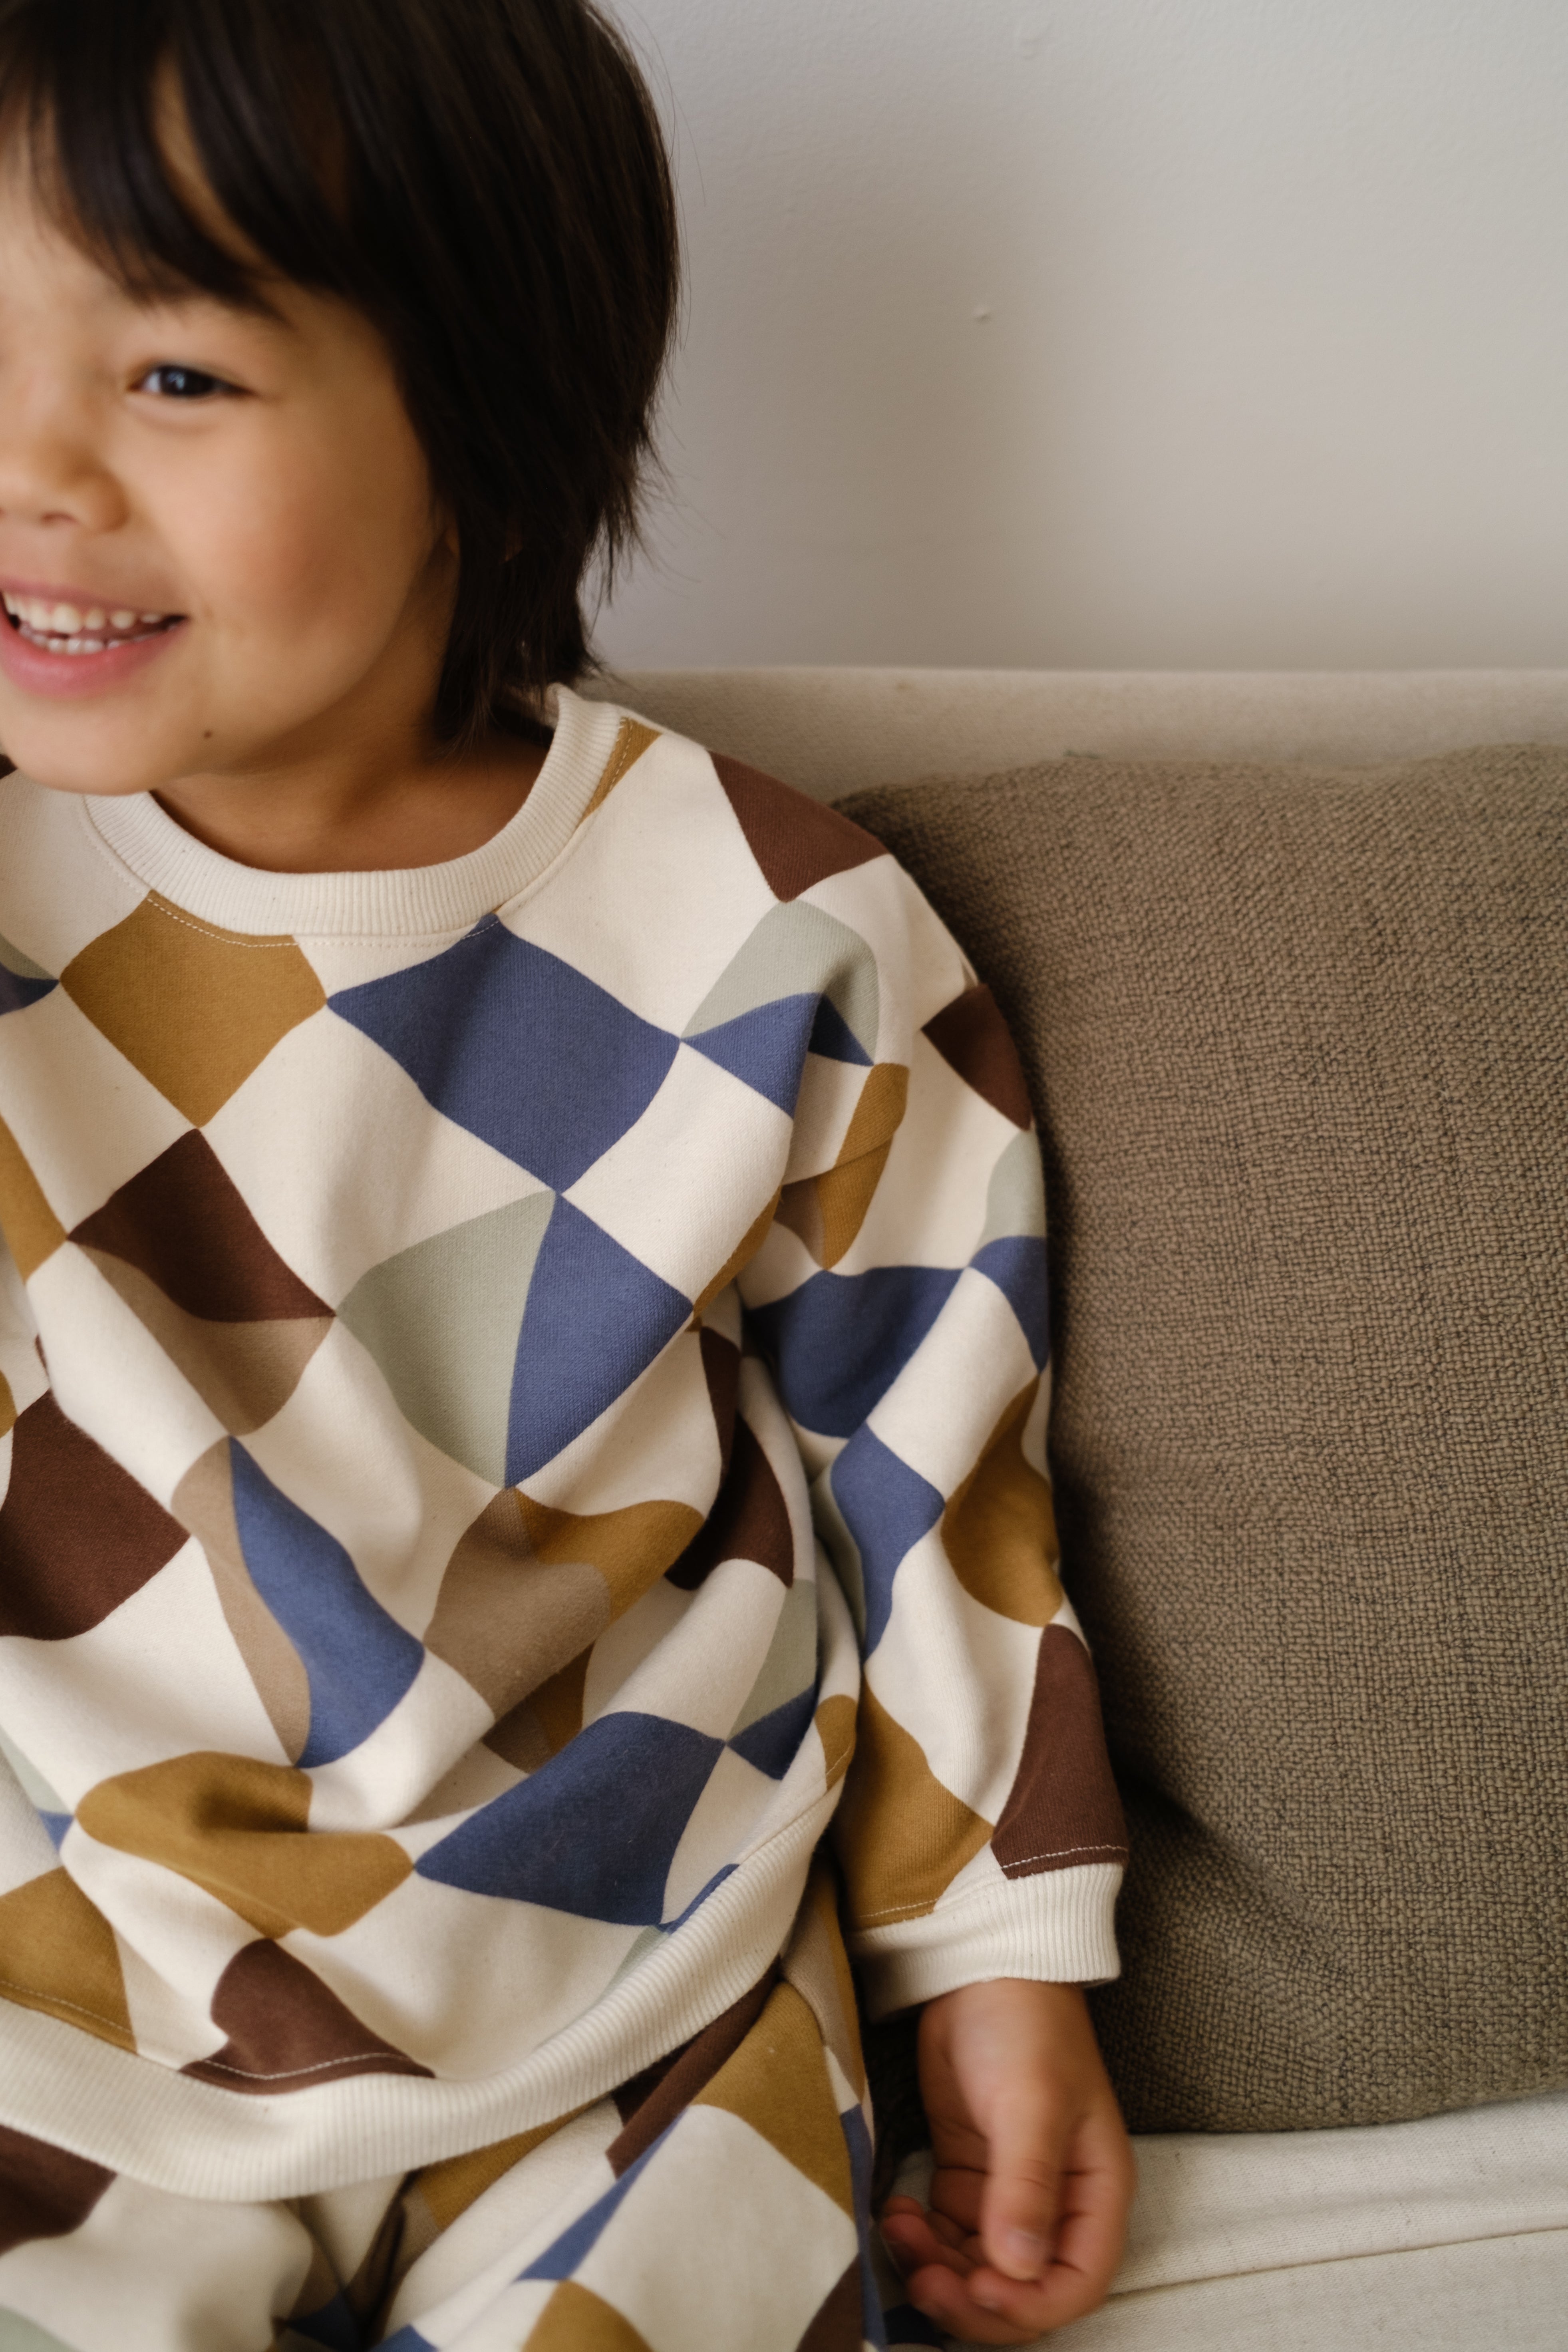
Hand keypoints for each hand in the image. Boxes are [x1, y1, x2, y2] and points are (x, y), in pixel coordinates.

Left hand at [879, 1978, 1133, 2342]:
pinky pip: (947, 2237)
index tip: (975, 2286)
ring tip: (901, 2235)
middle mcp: (1057, 2204)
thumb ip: (1026, 2186)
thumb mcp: (1031, 2102)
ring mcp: (1009, 2194)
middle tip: (924, 2281)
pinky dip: (921, 2241)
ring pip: (978, 2269)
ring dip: (938, 2270)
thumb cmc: (1026, 2027)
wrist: (983, 1970)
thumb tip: (1018, 2269)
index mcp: (1094, 2192)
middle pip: (1022, 2290)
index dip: (1027, 2306)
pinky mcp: (968, 2178)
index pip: (1075, 2284)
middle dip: (972, 2298)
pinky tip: (897, 2215)